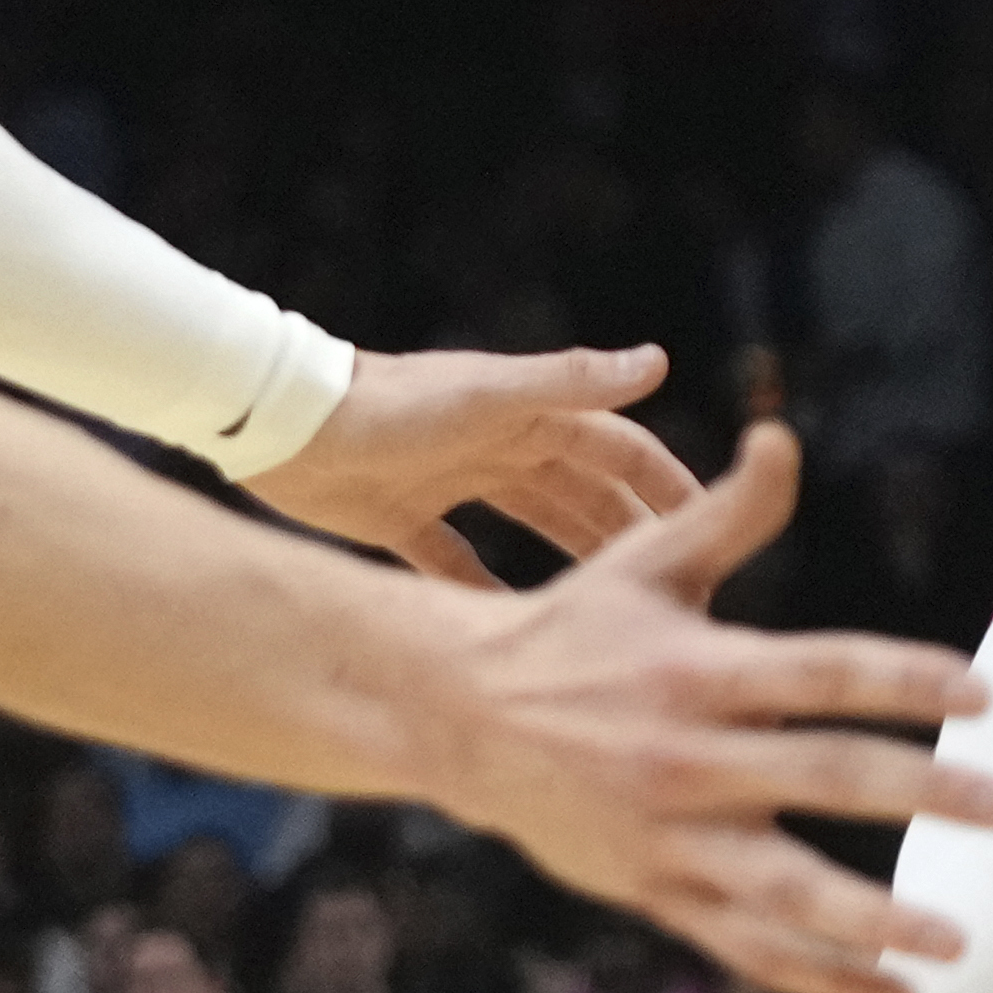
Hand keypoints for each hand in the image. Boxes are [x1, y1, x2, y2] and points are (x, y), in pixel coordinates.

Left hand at [247, 344, 702, 589]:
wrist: (281, 424)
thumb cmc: (385, 407)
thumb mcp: (487, 397)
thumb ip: (568, 383)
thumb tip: (657, 361)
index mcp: (526, 412)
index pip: (617, 447)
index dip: (664, 485)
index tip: (710, 529)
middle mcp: (495, 442)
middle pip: (581, 492)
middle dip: (628, 533)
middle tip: (672, 594)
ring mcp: (448, 479)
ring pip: (530, 522)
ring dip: (571, 557)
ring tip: (608, 613)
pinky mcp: (400, 516)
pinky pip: (456, 562)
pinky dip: (483, 590)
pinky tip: (507, 631)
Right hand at [430, 416, 992, 992]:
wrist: (457, 716)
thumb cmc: (570, 628)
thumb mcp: (642, 562)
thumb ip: (728, 513)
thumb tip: (782, 434)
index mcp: (697, 669)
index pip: (819, 673)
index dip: (902, 679)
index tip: (984, 693)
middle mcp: (687, 757)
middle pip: (821, 776)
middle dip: (922, 793)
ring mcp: (671, 837)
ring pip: (783, 890)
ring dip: (872, 921)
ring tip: (955, 942)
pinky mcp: (657, 892)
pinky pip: (748, 947)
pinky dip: (821, 979)